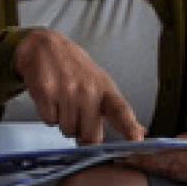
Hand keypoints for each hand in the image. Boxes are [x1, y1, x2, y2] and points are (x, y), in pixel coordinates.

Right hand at [11, 28, 145, 143]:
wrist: (45, 47)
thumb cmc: (76, 69)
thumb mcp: (101, 83)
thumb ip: (119, 110)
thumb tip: (141, 131)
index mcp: (106, 88)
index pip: (121, 110)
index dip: (130, 127)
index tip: (136, 138)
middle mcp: (89, 90)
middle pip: (90, 136)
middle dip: (84, 134)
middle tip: (79, 116)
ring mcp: (67, 91)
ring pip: (68, 130)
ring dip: (64, 122)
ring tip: (63, 101)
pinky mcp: (47, 93)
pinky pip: (50, 121)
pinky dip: (49, 114)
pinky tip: (51, 98)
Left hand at [129, 132, 186, 185]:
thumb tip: (179, 140)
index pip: (177, 154)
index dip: (150, 155)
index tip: (129, 153)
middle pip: (173, 169)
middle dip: (147, 164)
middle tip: (122, 161)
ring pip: (182, 179)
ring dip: (162, 172)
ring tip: (140, 165)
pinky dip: (183, 180)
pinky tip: (172, 176)